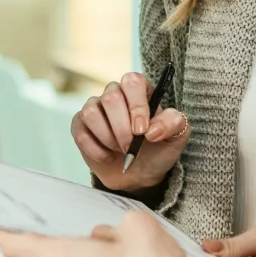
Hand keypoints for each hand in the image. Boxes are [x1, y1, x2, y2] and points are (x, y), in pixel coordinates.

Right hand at [74, 70, 189, 193]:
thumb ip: (173, 124)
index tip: (142, 131)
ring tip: (120, 150)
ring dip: (107, 138)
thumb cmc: (158, 149)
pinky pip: (80, 131)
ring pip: (91, 112)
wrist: (139, 174)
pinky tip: (108, 157)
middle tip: (131, 147)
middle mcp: (115, 93)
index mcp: (140, 90)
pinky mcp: (80, 125)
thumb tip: (152, 129)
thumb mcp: (176, 137)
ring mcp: (95, 107)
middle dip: (122, 128)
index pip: (133, 82)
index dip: (136, 106)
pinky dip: (95, 149)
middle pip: (110, 97)